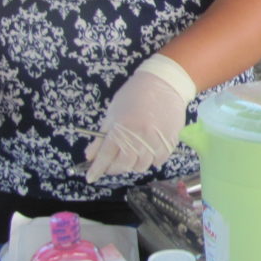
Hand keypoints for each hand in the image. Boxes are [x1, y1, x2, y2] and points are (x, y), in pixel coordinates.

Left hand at [85, 54, 195, 183]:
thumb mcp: (113, 113)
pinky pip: (158, 161)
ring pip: (141, 166)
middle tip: (112, 165)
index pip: (105, 156)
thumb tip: (90, 156)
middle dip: (114, 168)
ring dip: (132, 165)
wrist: (164, 83)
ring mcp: (155, 141)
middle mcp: (138, 137)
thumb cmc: (134, 95)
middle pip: (123, 165)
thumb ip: (101, 137)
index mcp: (121, 128)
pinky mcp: (170, 141)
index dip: (97, 169)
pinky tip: (147, 152)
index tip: (90, 177)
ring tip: (131, 156)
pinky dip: (151, 160)